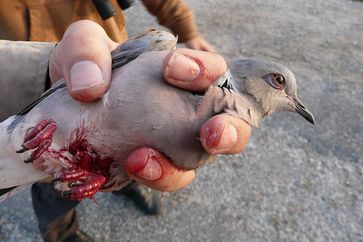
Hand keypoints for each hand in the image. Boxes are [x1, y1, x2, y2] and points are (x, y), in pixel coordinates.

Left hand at [49, 20, 250, 191]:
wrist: (69, 103)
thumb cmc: (88, 68)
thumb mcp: (82, 46)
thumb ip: (85, 52)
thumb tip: (90, 88)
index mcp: (184, 71)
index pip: (212, 69)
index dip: (204, 69)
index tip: (171, 70)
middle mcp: (189, 108)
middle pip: (230, 123)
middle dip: (230, 131)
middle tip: (213, 134)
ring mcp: (176, 140)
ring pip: (199, 159)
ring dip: (180, 165)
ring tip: (142, 159)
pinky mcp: (158, 164)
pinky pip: (168, 176)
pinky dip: (156, 175)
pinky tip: (132, 165)